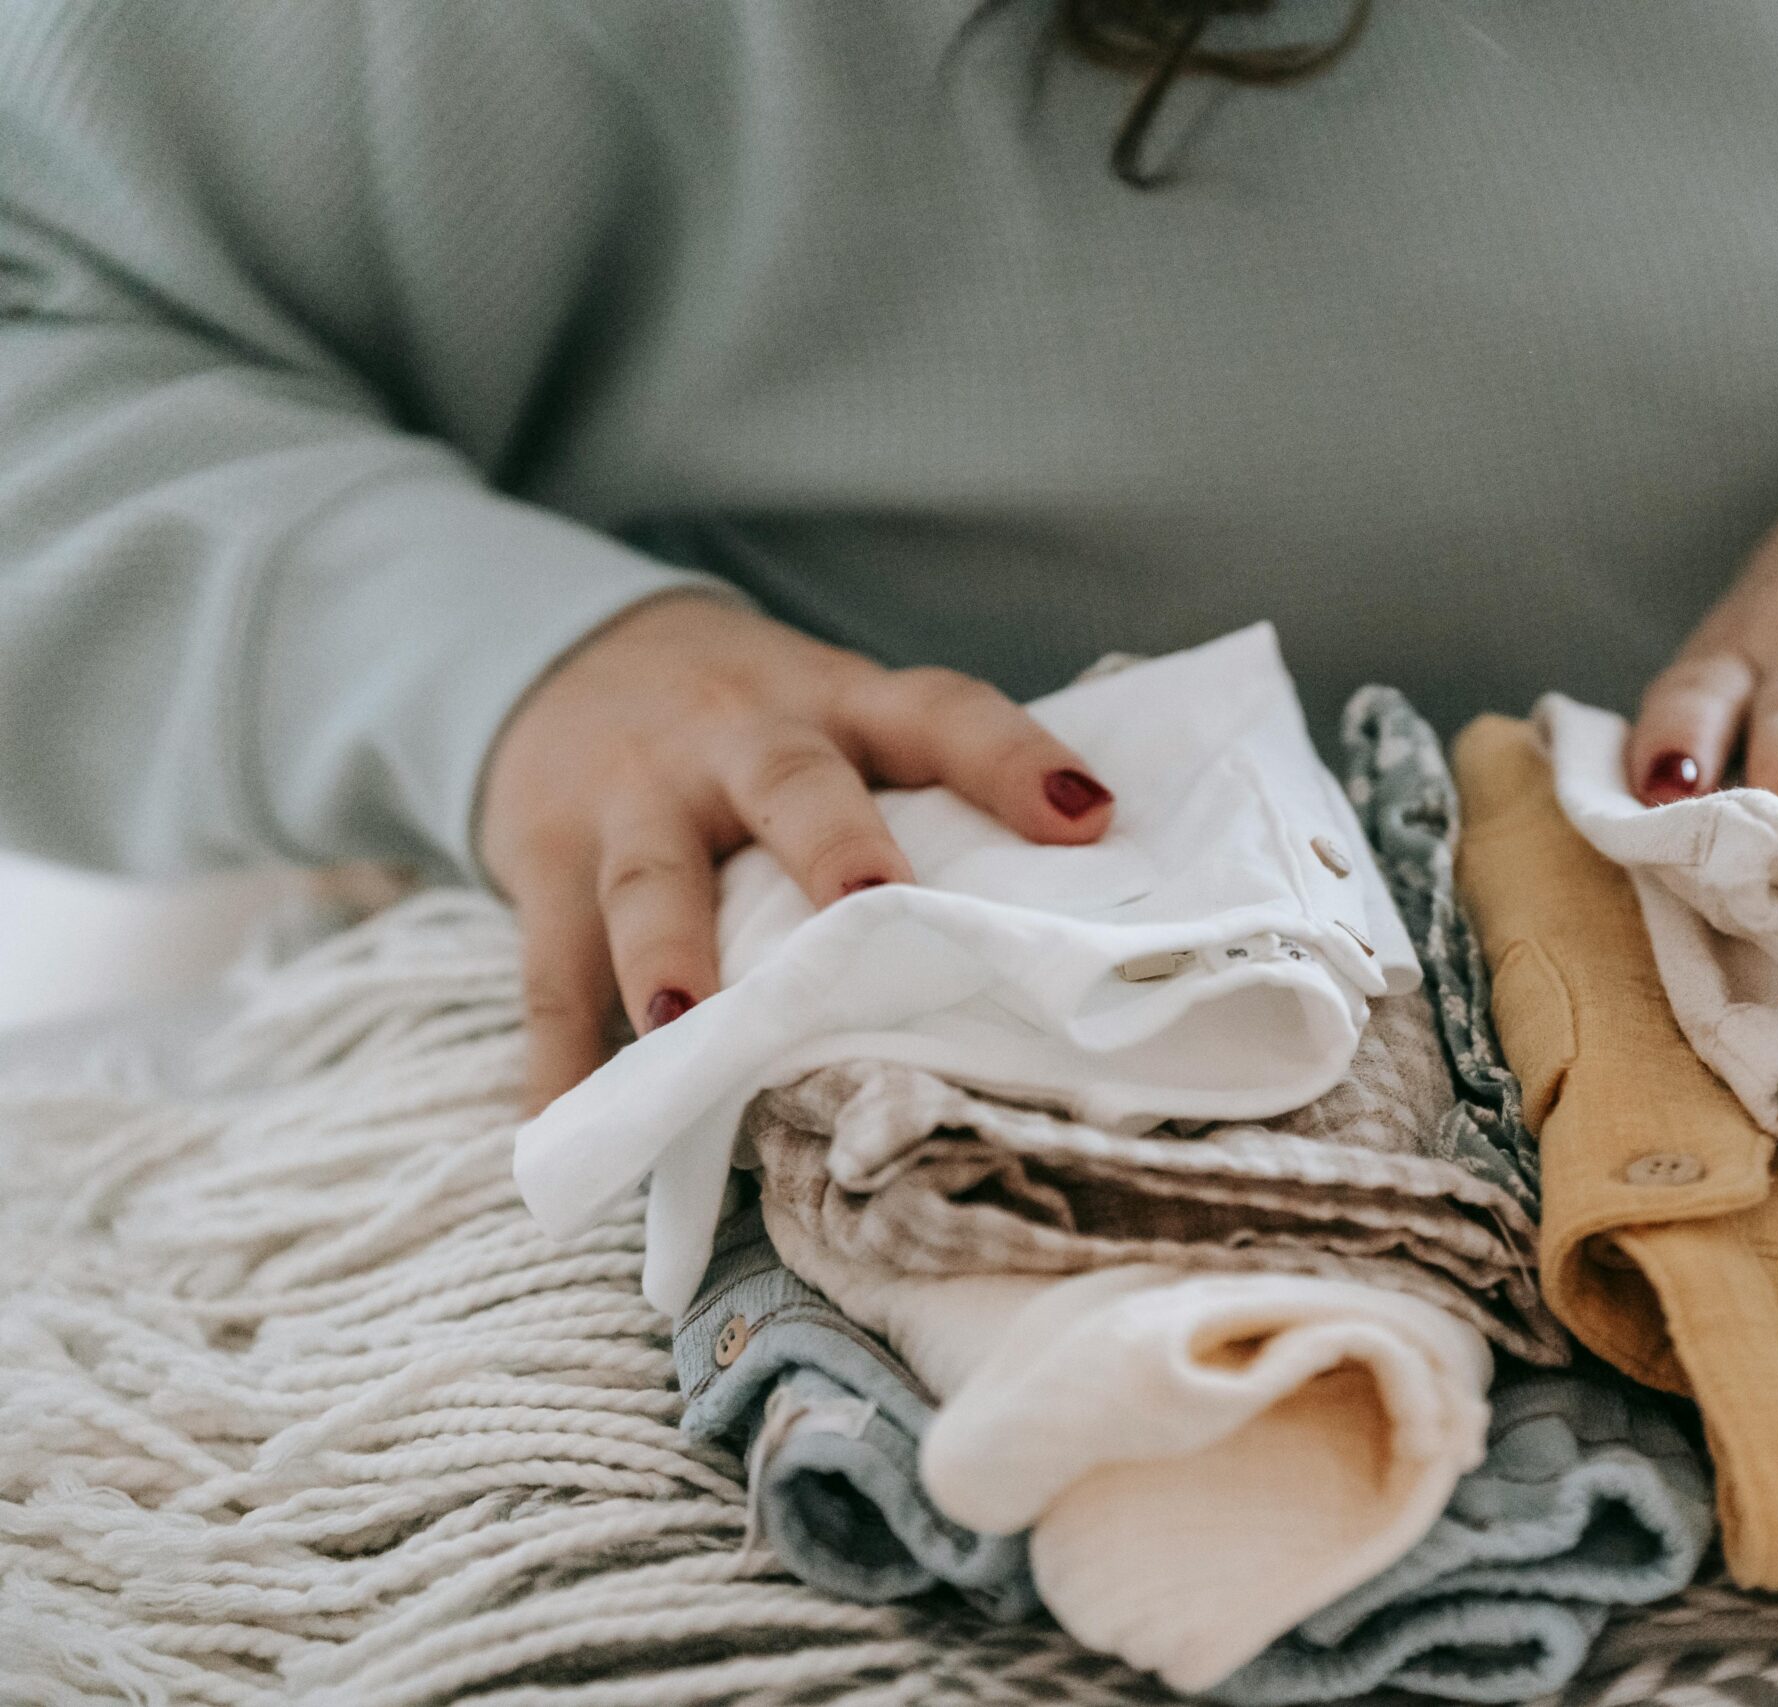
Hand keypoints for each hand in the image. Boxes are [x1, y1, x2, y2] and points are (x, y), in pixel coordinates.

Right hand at [478, 595, 1115, 1109]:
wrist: (564, 654)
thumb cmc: (755, 725)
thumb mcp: (838, 716)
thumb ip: (923, 792)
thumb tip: (1079, 913)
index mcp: (839, 704)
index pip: (940, 712)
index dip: (1010, 757)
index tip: (1087, 817)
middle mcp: (738, 740)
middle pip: (792, 784)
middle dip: (834, 843)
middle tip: (875, 902)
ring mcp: (635, 800)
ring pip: (652, 874)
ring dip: (668, 950)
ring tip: (685, 1023)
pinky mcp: (544, 863)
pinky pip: (548, 969)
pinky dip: (558, 1055)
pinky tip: (564, 1128)